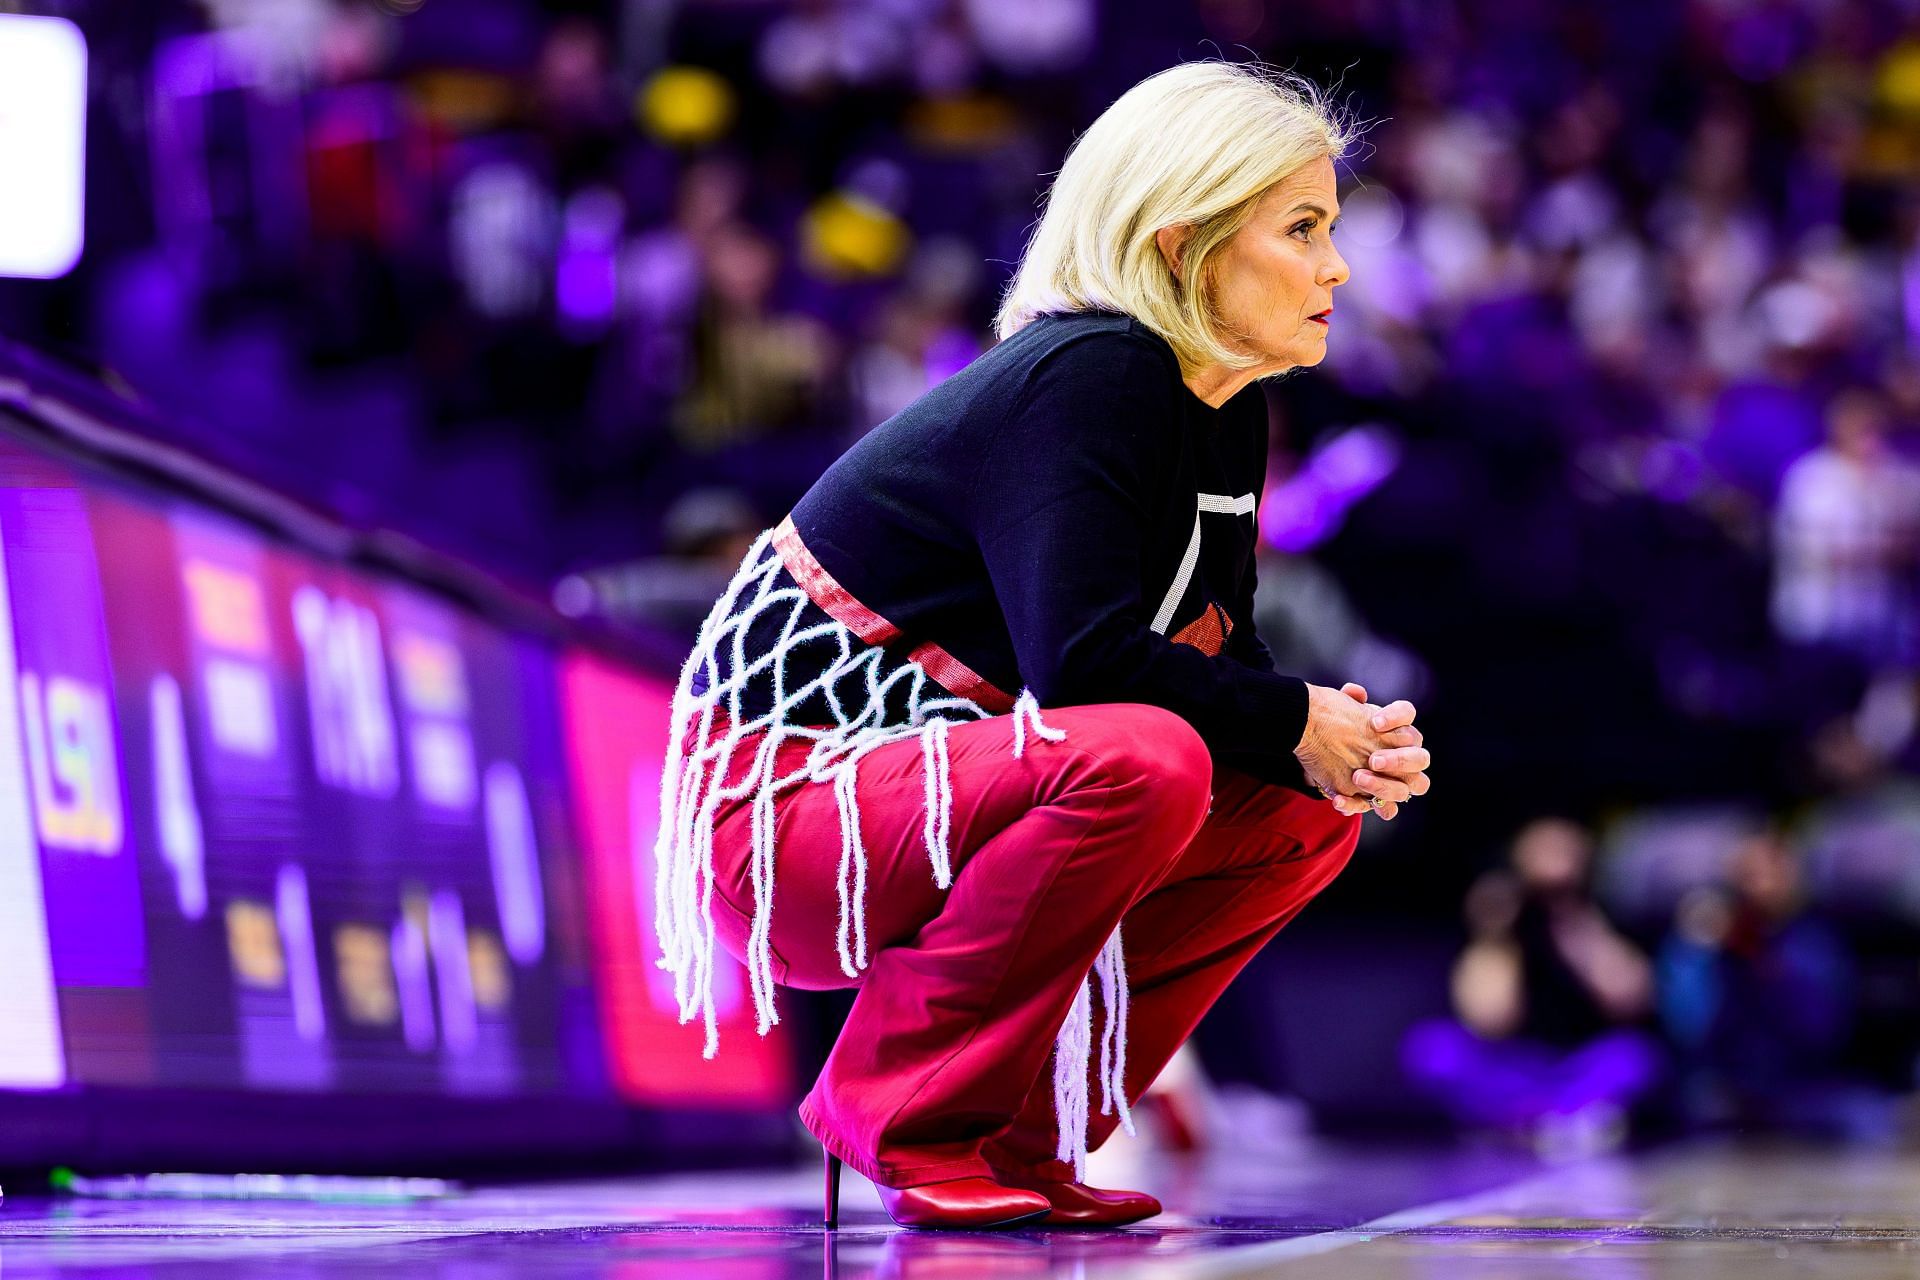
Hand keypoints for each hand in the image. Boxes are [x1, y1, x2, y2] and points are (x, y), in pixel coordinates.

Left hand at [1294, 683, 1429, 819]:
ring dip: (1384, 786)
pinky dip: (1360, 806)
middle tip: (1373, 760)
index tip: (1374, 723)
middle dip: (1399, 759)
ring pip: (1406, 789)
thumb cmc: (1334, 728)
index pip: (1407, 714)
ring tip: (1357, 777)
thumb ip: (1347, 701)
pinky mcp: (1378, 800)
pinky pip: (1383, 810)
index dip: (1396, 717)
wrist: (1318, 748)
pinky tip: (1339, 799)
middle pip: (1420, 758)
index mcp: (1396, 727)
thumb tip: (1354, 692)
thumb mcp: (1338, 713)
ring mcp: (1395, 780)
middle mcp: (1404, 755)